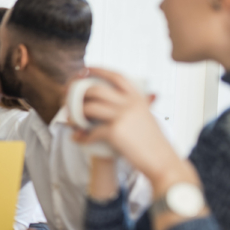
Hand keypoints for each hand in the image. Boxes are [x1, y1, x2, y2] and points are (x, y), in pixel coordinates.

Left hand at [70, 68, 181, 186]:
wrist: (161, 160)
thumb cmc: (152, 142)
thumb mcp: (146, 117)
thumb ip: (135, 106)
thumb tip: (125, 99)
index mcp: (138, 97)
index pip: (116, 76)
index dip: (98, 70)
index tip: (84, 69)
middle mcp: (130, 103)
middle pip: (96, 90)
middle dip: (78, 94)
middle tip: (68, 100)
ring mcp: (123, 115)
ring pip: (89, 108)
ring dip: (76, 115)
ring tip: (71, 121)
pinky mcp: (115, 131)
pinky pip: (90, 131)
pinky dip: (81, 136)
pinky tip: (77, 139)